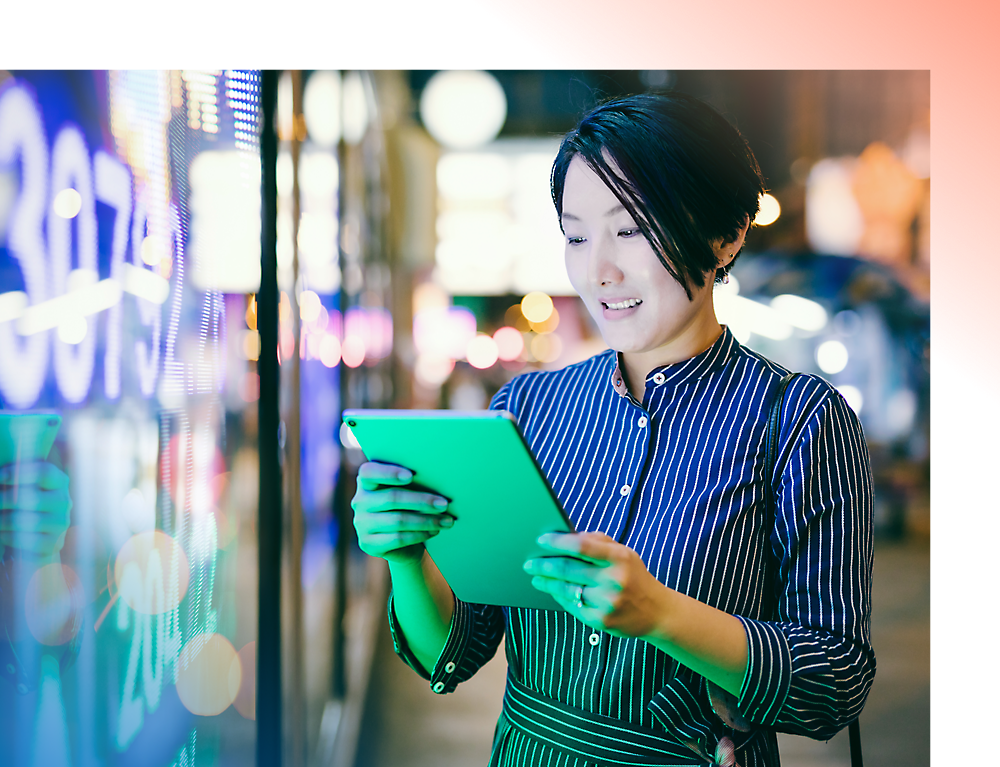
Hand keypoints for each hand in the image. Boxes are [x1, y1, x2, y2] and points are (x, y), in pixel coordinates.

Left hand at [0, 461, 71, 558]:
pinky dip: (6, 536)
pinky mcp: (53, 543)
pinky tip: (2, 533)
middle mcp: (64, 501)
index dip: (18, 473)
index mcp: (59, 481)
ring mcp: (61, 523)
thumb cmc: (21, 505)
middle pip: (32, 498)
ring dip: (2, 520)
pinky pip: (24, 540)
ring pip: (24, 520)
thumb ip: (14, 478)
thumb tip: (1, 476)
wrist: (34, 537)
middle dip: (4, 500)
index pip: (44, 472)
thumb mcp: (22, 487)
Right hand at [351, 461, 452, 564]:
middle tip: (444, 504)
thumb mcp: (408, 491)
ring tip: (446, 521)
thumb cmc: (409, 506)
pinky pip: (398, 538)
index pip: (369, 472)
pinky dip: (420, 534)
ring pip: (398, 520)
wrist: (402, 542)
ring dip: (426, 521)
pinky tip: (434, 531)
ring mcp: (361, 524)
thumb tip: (439, 478)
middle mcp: (359, 501)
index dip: (389, 473)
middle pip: (391, 498)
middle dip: (422, 501)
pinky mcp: (368, 544)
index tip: (411, 476)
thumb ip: (412, 482)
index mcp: (366, 481)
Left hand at [524, 531, 668, 638]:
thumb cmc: (634, 576)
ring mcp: (607, 602)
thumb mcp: (624, 553)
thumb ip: (597, 542)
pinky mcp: (601, 620)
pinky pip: (572, 605)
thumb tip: (565, 536)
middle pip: (569, 569)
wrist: (657, 612)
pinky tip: (552, 590)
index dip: (558, 542)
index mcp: (619, 558)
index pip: (581, 546)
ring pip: (567, 589)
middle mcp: (613, 580)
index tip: (541, 540)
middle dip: (544, 564)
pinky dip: (559, 596)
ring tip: (536, 577)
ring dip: (547, 582)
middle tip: (529, 563)